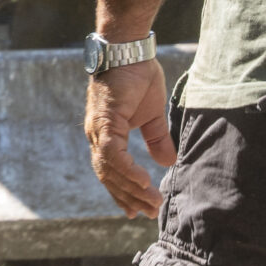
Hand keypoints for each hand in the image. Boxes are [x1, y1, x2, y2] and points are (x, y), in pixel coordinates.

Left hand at [85, 58, 173, 218]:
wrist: (129, 51)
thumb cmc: (138, 77)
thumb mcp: (152, 115)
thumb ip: (157, 139)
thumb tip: (168, 162)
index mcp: (105, 135)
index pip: (111, 172)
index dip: (123, 192)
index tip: (137, 210)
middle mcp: (97, 136)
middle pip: (108, 177)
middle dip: (129, 198)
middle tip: (148, 214)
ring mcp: (98, 130)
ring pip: (110, 170)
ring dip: (131, 189)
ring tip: (151, 202)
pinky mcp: (105, 121)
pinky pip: (113, 154)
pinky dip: (127, 170)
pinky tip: (143, 182)